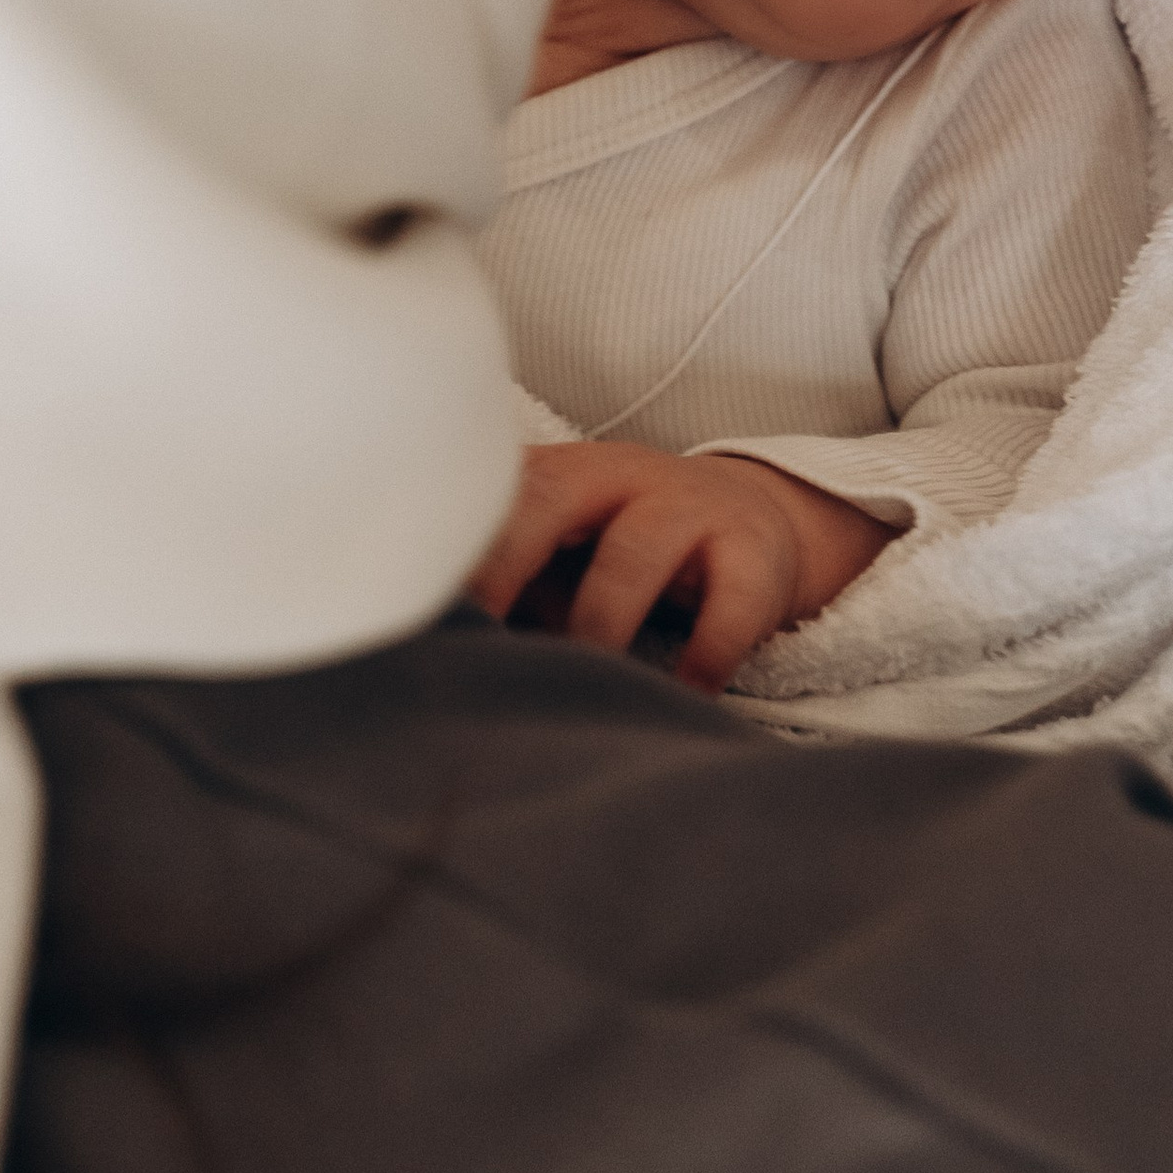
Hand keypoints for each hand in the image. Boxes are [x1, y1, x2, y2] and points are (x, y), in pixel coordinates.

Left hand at [467, 442, 889, 690]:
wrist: (755, 517)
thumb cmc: (626, 550)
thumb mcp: (563, 550)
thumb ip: (509, 585)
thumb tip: (436, 650)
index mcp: (557, 474)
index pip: (490, 494)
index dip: (453, 549)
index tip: (418, 611)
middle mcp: (617, 476)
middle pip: (550, 499)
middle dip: (505, 564)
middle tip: (477, 640)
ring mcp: (689, 506)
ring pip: (636, 552)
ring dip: (599, 624)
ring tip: (579, 684)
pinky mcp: (754, 551)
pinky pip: (731, 601)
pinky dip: (705, 654)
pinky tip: (682, 698)